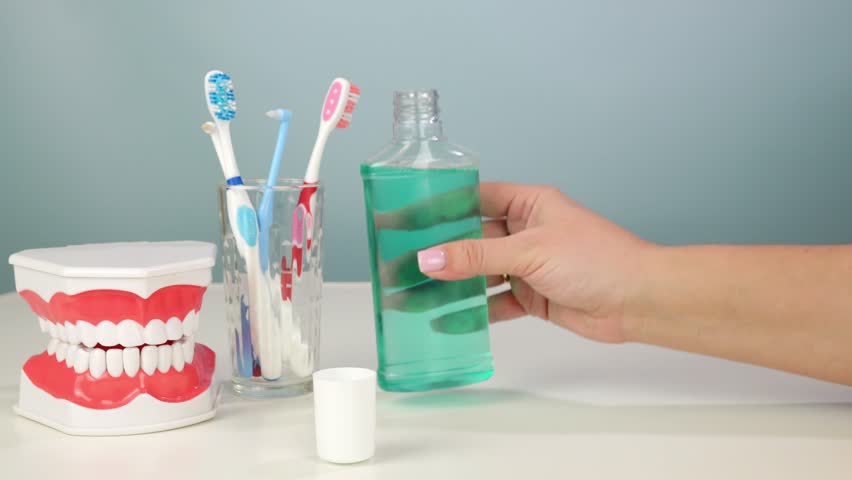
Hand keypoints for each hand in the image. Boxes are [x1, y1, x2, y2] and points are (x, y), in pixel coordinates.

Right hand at [416, 182, 652, 342]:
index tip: (404, 219)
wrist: (638, 301)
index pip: (472, 200)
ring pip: (479, 273)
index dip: (438, 208)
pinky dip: (474, 311)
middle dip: (438, 253)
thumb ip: (477, 255)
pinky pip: (494, 302)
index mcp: (527, 204)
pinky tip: (448, 320)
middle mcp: (525, 231)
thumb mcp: (530, 251)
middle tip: (401, 265)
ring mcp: (528, 265)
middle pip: (471, 239)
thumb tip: (430, 258)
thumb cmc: (598, 260)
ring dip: (451, 285)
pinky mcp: (533, 296)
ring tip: (414, 296)